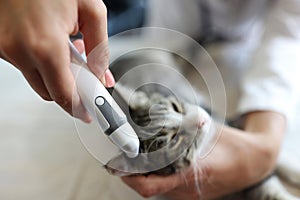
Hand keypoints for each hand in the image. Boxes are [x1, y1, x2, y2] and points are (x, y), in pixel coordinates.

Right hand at [0, 0, 113, 121]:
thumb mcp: (90, 9)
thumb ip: (100, 48)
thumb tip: (102, 75)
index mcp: (45, 45)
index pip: (64, 96)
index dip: (80, 108)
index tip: (90, 113)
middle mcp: (19, 51)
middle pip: (50, 93)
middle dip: (70, 88)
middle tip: (86, 76)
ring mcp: (5, 48)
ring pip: (37, 79)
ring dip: (56, 72)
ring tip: (68, 49)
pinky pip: (25, 64)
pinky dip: (41, 61)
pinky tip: (50, 42)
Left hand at [122, 112, 285, 198]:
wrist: (253, 163)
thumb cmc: (231, 145)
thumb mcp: (207, 130)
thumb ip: (183, 125)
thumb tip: (161, 112)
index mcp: (191, 175)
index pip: (149, 185)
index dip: (128, 176)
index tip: (116, 162)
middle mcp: (187, 190)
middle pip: (147, 188)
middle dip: (131, 173)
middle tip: (122, 154)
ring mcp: (189, 195)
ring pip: (156, 189)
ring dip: (142, 175)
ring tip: (134, 156)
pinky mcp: (191, 194)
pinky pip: (166, 188)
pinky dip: (155, 176)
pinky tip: (154, 162)